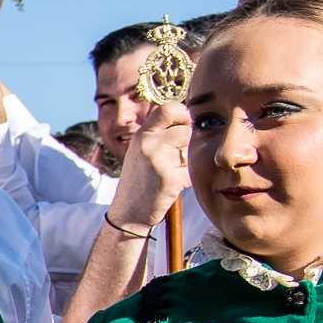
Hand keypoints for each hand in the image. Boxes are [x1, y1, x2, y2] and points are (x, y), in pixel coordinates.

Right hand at [107, 103, 188, 232]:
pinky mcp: (169, 180)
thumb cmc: (140, 181)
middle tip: (178, 160)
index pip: (169, 109)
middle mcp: (148, 145)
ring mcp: (158, 162)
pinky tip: (176, 184)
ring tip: (174, 173)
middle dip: (189, 145)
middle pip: (187, 131)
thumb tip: (189, 115)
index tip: (186, 126)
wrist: (128, 213)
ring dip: (189, 162)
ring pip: (192, 151)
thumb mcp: (141, 151)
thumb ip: (160, 134)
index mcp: (141, 135)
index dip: (184, 115)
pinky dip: (189, 179)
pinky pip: (193, 171)